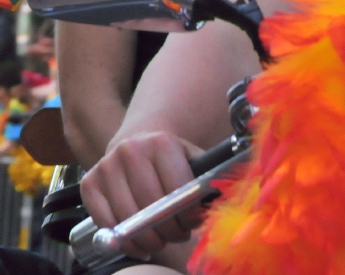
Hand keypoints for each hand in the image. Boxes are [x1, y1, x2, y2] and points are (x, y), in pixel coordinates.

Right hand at [80, 131, 206, 258]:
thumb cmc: (168, 159)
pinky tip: (137, 244)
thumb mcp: (190, 158)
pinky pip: (105, 222)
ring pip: (128, 218)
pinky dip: (123, 241)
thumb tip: (216, 202)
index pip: (178, 188)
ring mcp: (106, 166)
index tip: (193, 224)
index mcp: (162, 142)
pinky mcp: (88, 183)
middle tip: (178, 237)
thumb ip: (203, 178)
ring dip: (147, 238)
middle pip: (152, 206)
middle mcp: (131, 151)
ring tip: (160, 241)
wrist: (135, 144)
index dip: (187, 213)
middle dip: (169, 230)